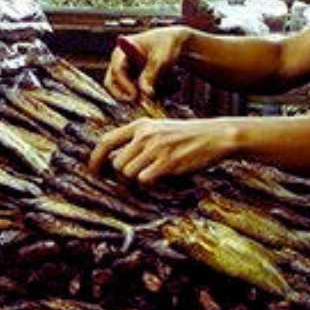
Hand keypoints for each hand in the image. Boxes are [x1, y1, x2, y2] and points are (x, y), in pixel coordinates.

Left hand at [88, 118, 239, 183]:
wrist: (215, 136)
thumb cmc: (185, 136)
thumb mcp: (158, 129)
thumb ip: (137, 140)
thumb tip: (114, 161)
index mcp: (139, 126)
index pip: (106, 141)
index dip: (95, 159)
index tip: (94, 172)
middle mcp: (144, 135)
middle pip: (116, 164)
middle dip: (121, 176)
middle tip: (133, 181)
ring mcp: (155, 149)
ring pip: (128, 173)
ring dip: (136, 181)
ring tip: (152, 176)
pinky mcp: (167, 162)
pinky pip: (144, 180)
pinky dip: (149, 184)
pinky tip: (162, 178)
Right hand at [103, 27, 188, 101]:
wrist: (175, 43)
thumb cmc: (166, 45)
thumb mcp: (160, 59)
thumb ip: (151, 75)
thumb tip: (145, 93)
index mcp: (121, 51)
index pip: (116, 70)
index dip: (124, 85)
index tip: (135, 96)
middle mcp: (119, 63)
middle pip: (112, 83)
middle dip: (123, 95)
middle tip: (138, 103)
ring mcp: (125, 72)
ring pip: (121, 91)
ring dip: (135, 96)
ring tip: (154, 94)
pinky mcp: (132, 81)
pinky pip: (131, 93)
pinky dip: (141, 96)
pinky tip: (158, 90)